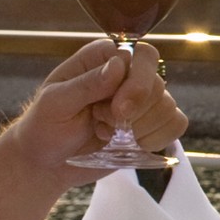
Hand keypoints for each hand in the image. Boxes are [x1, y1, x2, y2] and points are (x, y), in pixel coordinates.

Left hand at [6, 41, 188, 171]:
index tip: (119, 110)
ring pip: (168, 106)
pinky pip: (176, 125)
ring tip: (109, 133)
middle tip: (104, 124)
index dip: (138, 83)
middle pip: (158, 84)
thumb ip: (87, 84)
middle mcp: (126, 74)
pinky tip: (132, 144)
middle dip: (136, 113)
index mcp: (103, 58)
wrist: (46, 163)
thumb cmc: (44, 127)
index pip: (142, 56)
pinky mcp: (149, 125)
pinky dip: (158, 138)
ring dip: (141, 129)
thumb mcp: (56, 103)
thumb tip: (119, 65)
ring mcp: (141, 101)